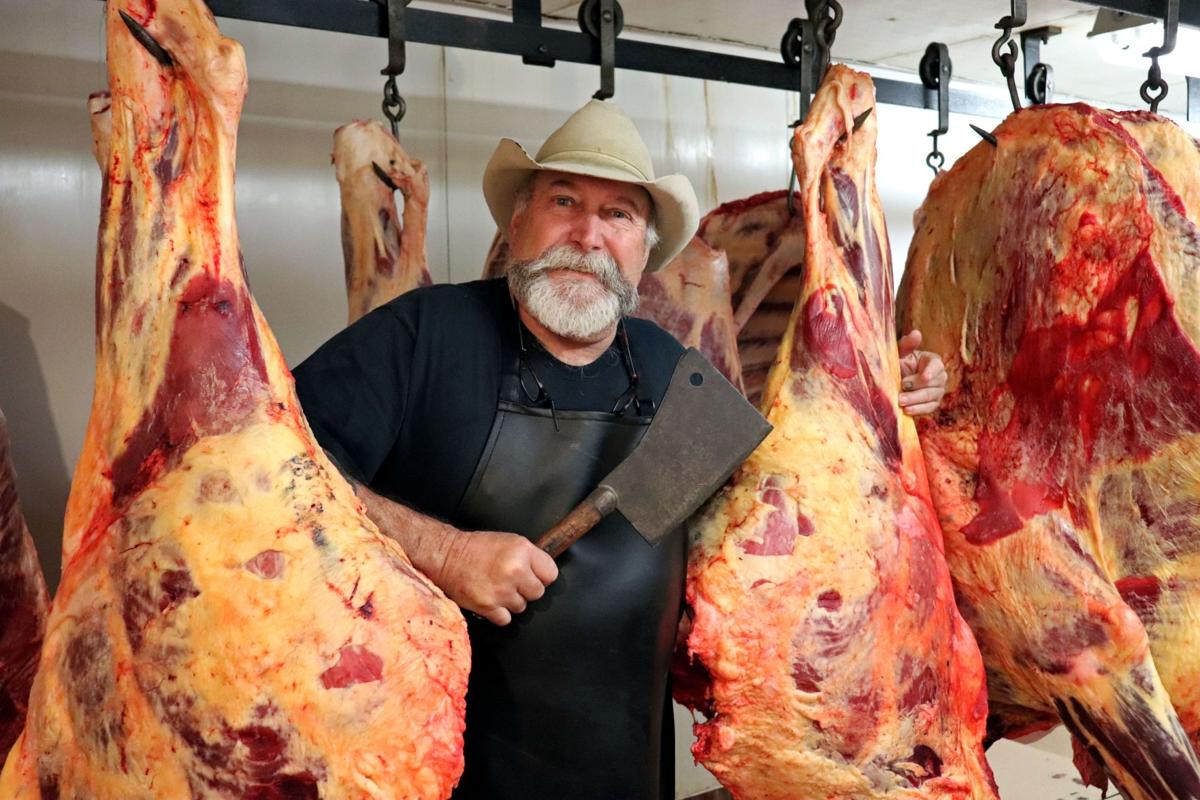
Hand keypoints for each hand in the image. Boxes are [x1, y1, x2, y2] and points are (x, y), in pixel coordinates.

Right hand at [436, 530, 558, 625]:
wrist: (447, 556)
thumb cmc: (477, 548)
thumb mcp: (510, 542)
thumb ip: (530, 557)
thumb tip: (544, 573)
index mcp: (522, 551)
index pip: (551, 574)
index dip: (541, 575)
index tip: (532, 575)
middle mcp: (514, 570)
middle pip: (538, 593)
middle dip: (526, 589)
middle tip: (511, 581)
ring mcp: (501, 590)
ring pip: (521, 607)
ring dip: (511, 601)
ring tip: (497, 587)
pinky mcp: (487, 606)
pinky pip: (506, 619)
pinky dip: (499, 613)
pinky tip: (491, 599)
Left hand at [897, 330, 947, 416]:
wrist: (895, 381)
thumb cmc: (900, 364)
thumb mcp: (900, 354)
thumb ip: (907, 344)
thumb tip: (916, 333)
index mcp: (933, 361)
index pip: (937, 366)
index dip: (931, 371)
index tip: (924, 377)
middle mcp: (940, 376)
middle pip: (933, 384)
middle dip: (917, 388)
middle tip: (902, 390)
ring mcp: (938, 391)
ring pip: (931, 397)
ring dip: (915, 400)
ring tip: (901, 402)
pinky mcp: (933, 404)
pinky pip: (929, 408)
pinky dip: (918, 410)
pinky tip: (907, 411)